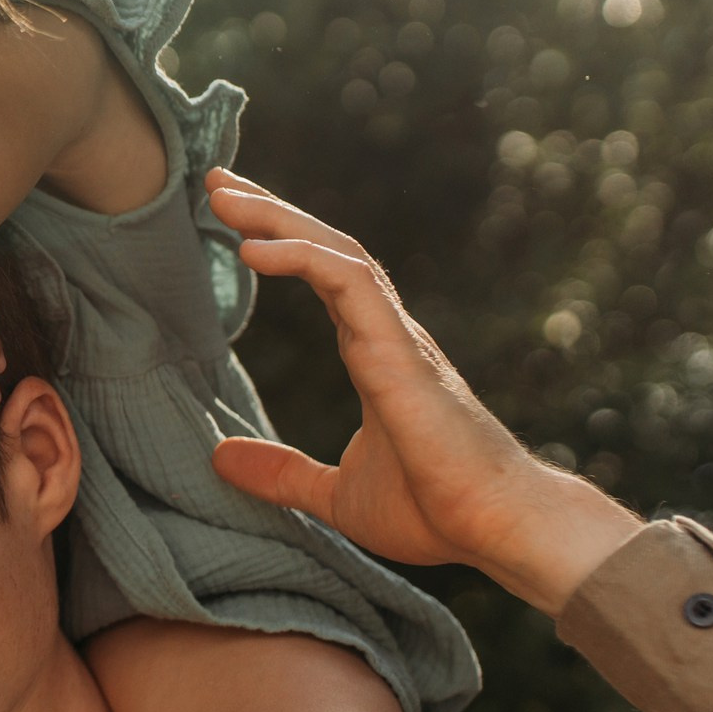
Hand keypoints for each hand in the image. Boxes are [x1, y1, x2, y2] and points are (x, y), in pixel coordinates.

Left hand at [204, 169, 639, 614]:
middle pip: (325, 249)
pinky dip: (301, 259)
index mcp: (374, 353)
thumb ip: (280, 473)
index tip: (230, 220)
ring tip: (223, 199)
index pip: (323, 276)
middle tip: (216, 183)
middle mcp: (387, 333)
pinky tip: (254, 251)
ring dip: (278, 220)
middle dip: (271, 211)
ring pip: (336, 252)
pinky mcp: (401, 353)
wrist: (496, 528)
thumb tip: (219, 459)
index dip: (280, 242)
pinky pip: (350, 286)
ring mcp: (397, 337)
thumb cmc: (435, 509)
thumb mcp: (335, 493)